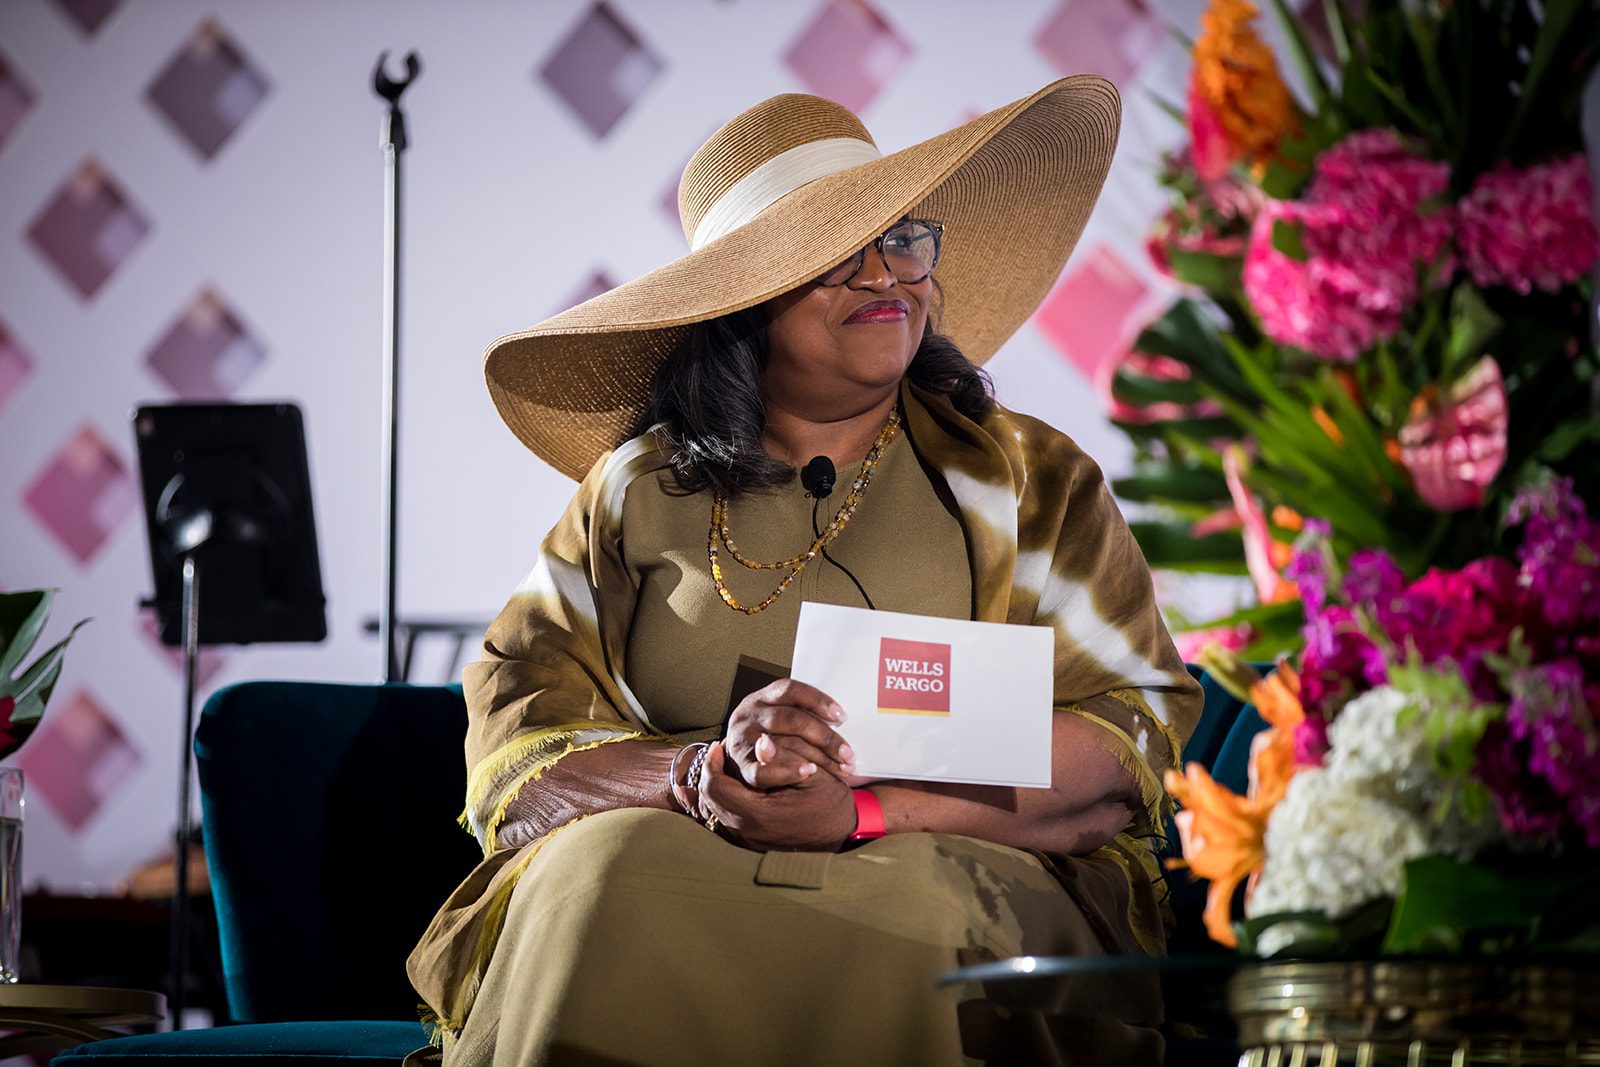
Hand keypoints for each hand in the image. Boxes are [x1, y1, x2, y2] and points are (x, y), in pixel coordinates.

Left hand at [697, 741, 855, 851]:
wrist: (843, 832)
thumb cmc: (830, 802)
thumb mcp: (811, 776)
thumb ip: (783, 759)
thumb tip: (760, 741)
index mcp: (759, 814)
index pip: (716, 787)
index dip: (713, 763)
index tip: (719, 744)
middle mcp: (749, 831)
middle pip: (709, 800)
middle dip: (711, 773)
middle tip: (717, 752)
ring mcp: (750, 839)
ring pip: (714, 812)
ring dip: (714, 787)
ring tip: (720, 766)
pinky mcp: (754, 842)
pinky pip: (725, 822)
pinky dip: (719, 804)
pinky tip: (722, 789)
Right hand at [723, 679, 854, 789]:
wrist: (744, 757)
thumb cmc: (775, 735)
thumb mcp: (785, 717)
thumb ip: (807, 715)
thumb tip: (842, 717)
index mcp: (765, 697)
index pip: (791, 690)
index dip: (817, 700)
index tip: (841, 715)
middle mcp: (750, 713)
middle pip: (790, 719)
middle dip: (824, 737)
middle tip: (848, 753)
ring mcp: (742, 738)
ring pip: (779, 743)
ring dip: (813, 757)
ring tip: (838, 768)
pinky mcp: (740, 764)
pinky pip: (762, 770)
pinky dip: (786, 772)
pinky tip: (807, 772)